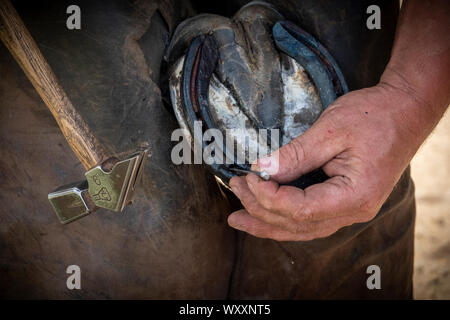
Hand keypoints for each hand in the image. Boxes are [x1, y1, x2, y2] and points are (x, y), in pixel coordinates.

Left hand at [228, 83, 426, 240]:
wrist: (405, 111)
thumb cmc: (375, 116)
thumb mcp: (331, 130)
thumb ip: (295, 155)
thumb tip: (261, 169)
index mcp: (355, 195)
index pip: (301, 209)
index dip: (269, 197)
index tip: (248, 177)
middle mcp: (354, 211)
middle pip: (297, 224)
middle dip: (260, 210)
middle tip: (234, 189)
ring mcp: (350, 209)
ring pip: (301, 228)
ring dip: (267, 222)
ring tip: (237, 217)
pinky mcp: (344, 202)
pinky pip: (309, 219)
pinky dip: (283, 218)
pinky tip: (263, 215)